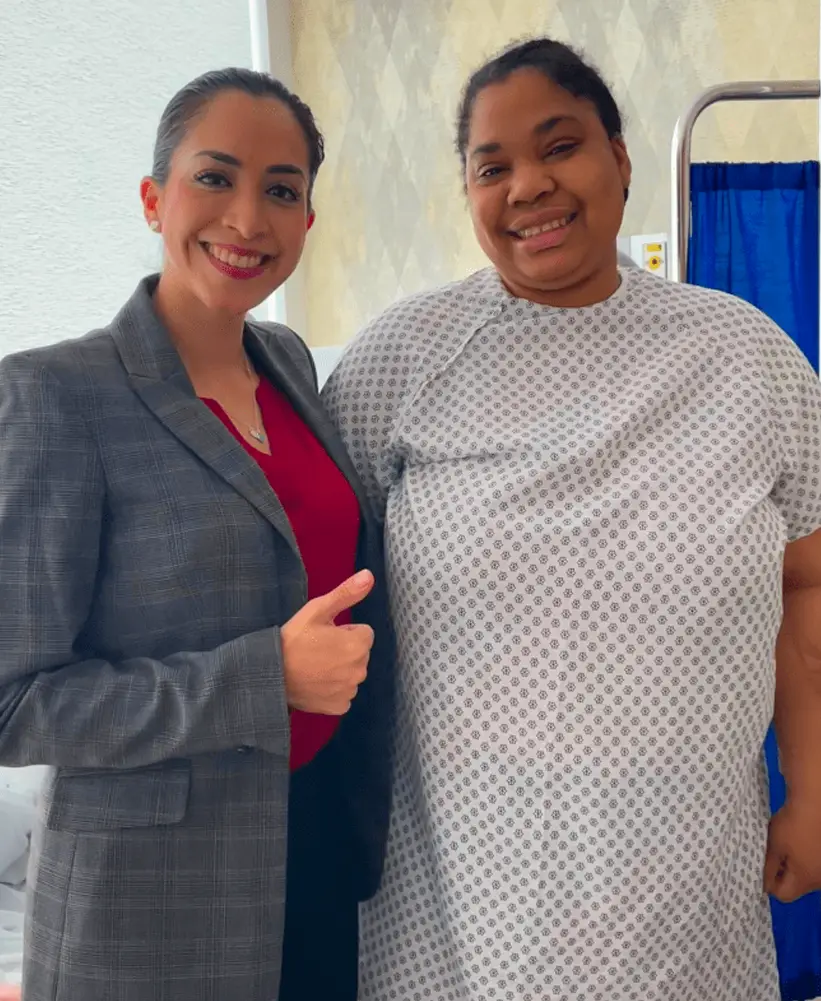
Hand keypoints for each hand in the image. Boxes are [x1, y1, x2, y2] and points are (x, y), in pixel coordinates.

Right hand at [280, 569, 374, 715]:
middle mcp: (360, 669)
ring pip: (351, 673)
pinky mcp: (340, 706)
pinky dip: (333, 689)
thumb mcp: (318, 610)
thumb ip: (347, 593)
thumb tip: (369, 575)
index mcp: (359, 644)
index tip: (324, 635)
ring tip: (313, 666)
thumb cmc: (293, 639)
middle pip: (359, 653)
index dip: (344, 632)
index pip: (363, 633)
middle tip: (317, 650)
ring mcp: (350, 690)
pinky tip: (315, 683)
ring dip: (339, 669)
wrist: (270, 673)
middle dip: (344, 650)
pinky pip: (343, 693)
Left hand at [764, 799, 820, 901]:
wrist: (815, 801)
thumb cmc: (792, 825)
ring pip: (806, 873)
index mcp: (807, 880)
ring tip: (787, 843)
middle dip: (783, 873)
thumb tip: (766, 885)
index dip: (769, 883)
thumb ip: (768, 868)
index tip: (763, 867)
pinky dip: (805, 854)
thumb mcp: (774, 847)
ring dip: (795, 863)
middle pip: (797, 885)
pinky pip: (814, 861)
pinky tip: (800, 838)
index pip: (784, 895)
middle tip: (773, 853)